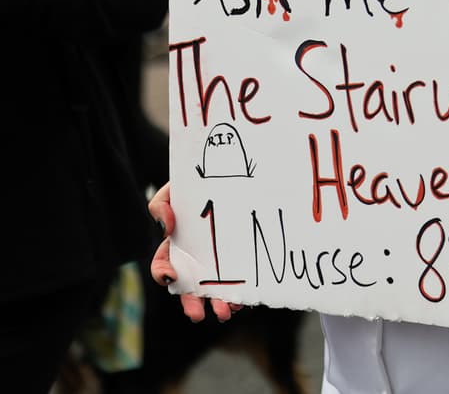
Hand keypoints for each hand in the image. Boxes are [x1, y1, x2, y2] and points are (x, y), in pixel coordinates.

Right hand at [149, 182, 241, 322]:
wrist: (228, 176)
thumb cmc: (195, 187)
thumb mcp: (173, 191)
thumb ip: (161, 204)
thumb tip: (166, 227)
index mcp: (176, 245)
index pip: (163, 265)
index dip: (162, 274)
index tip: (171, 278)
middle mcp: (196, 259)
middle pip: (189, 286)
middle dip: (192, 303)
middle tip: (197, 316)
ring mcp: (218, 261)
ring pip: (215, 288)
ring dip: (218, 303)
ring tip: (226, 312)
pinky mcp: (239, 260)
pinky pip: (238, 280)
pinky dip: (239, 293)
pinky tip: (242, 300)